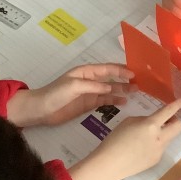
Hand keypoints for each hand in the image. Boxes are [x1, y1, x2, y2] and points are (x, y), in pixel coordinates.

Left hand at [5, 63, 133, 126]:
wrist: (41, 110)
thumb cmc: (55, 94)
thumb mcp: (74, 86)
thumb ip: (93, 86)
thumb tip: (110, 89)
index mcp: (86, 72)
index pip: (107, 69)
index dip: (120, 70)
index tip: (134, 73)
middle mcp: (90, 80)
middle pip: (111, 78)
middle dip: (124, 79)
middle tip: (140, 83)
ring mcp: (90, 93)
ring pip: (109, 90)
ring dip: (122, 90)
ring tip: (136, 91)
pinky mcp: (88, 104)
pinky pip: (104, 101)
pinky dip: (114, 101)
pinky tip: (124, 102)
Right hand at [69, 99, 180, 179]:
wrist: (110, 164)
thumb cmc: (115, 139)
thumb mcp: (128, 121)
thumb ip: (144, 119)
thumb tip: (152, 123)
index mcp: (151, 125)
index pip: (169, 112)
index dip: (177, 105)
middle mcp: (159, 138)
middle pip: (179, 127)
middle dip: (175, 121)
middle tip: (165, 121)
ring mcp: (159, 150)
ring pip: (169, 138)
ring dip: (163, 134)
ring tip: (145, 138)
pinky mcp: (156, 160)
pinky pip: (160, 148)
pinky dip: (155, 145)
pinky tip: (140, 149)